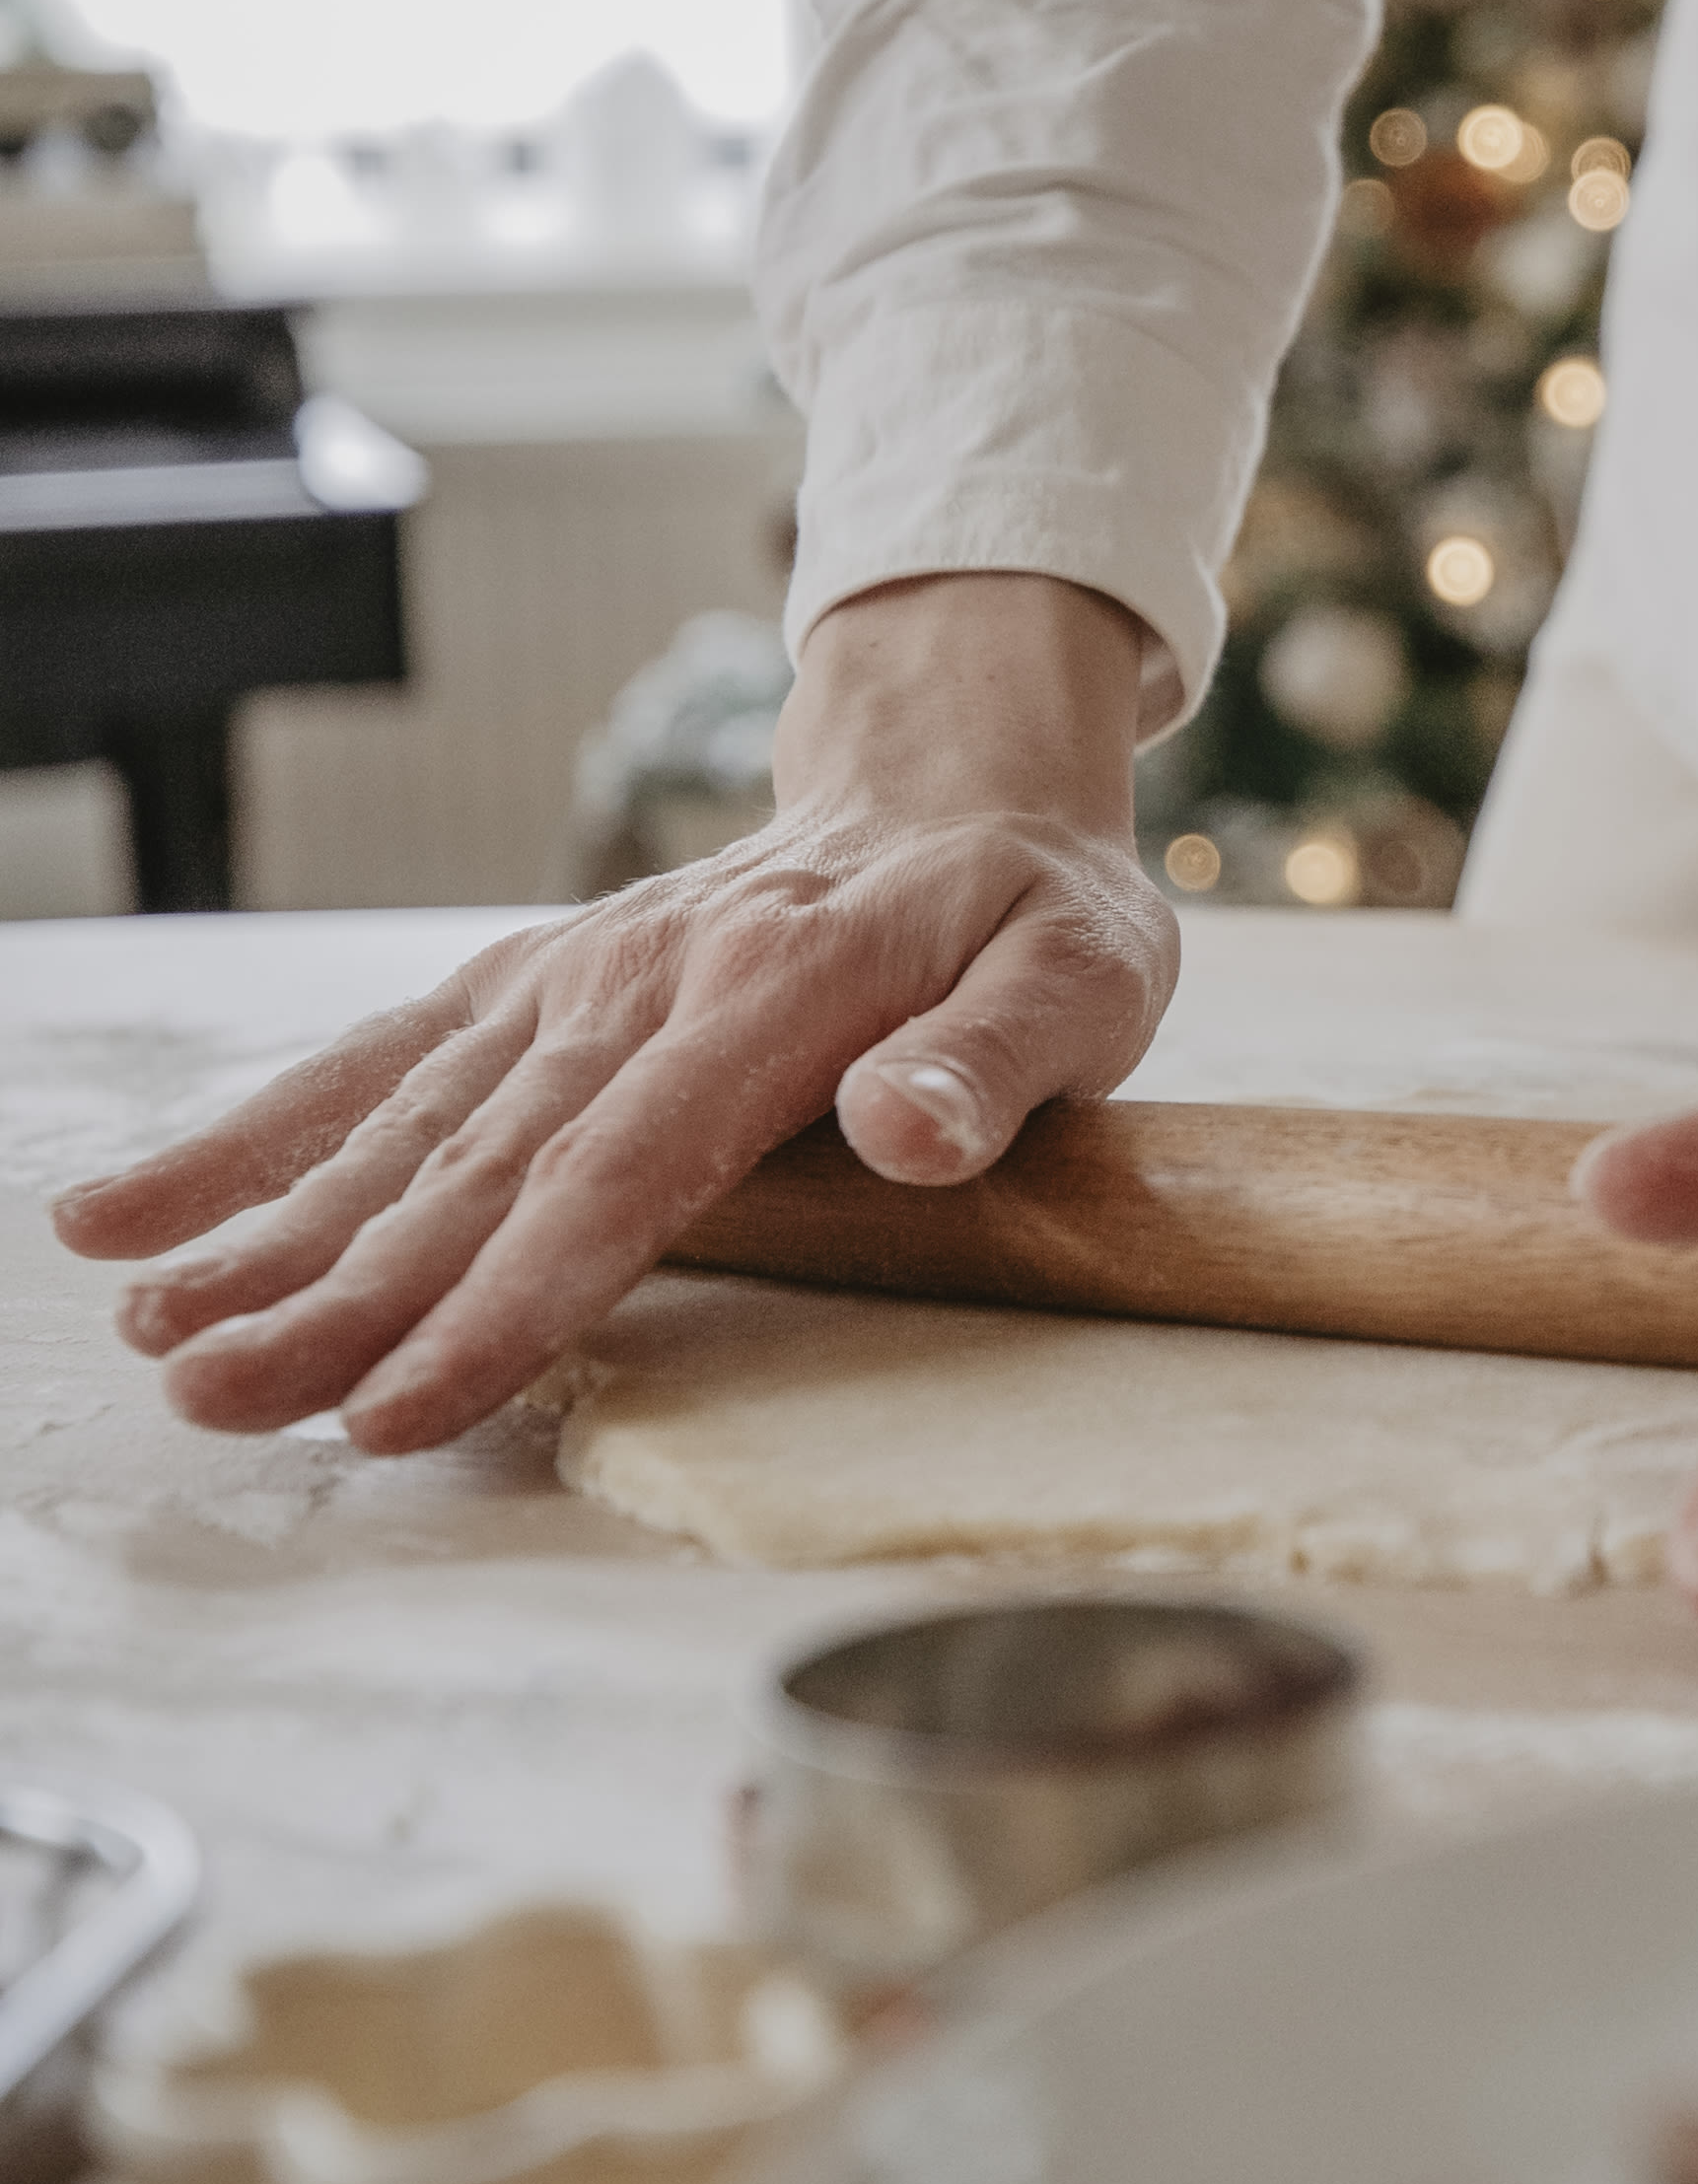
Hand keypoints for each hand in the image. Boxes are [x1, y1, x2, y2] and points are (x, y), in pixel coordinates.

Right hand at [54, 574, 1174, 1453]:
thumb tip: (909, 1134)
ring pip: (399, 1127)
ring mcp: (563, 982)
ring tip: (156, 1334)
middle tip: (220, 1402)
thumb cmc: (1033, 909)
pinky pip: (371, 1065)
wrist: (956, 778)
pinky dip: (248, 1137)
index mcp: (773, 993)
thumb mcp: (1082, 974)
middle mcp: (637, 982)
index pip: (619, 1175)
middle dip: (339, 1297)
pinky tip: (130, 1215)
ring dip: (271, 1232)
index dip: (506, 1299)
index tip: (402, 1405)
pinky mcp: (521, 988)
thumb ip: (997, 1060)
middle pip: (475, 1168)